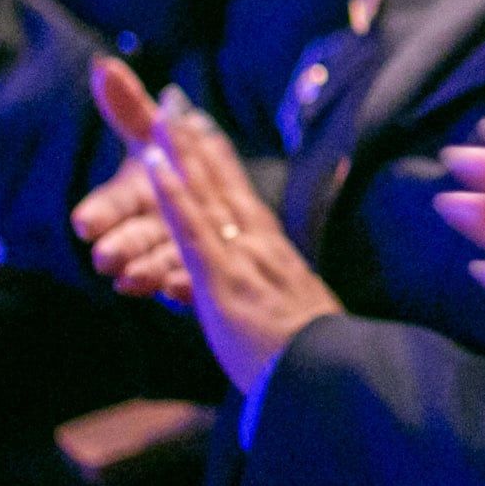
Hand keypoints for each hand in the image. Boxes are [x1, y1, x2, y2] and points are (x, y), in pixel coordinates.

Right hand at [74, 56, 191, 301]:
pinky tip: (178, 290)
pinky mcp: (194, 282)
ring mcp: (171, 257)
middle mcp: (150, 229)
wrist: (211, 216)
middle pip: (133, 238)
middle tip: (105, 257)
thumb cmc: (171, 173)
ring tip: (134, 279)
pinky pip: (189, 288)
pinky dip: (182, 289)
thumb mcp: (154, 141)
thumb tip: (104, 64)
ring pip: (158, 265)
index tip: (84, 222)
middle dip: (119, 246)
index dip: (98, 213)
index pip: (110, 206)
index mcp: (136, 198)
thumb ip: (130, 110)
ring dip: (145, 271)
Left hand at [139, 93, 342, 395]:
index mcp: (276, 259)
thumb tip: (294, 309)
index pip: (243, 202)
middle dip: (200, 143)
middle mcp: (260, 247)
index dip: (223, 166)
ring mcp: (242, 258)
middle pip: (224, 184)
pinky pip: (190, 227)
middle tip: (178, 102)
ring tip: (161, 114)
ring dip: (182, 151)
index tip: (208, 133)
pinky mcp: (222, 279)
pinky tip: (152, 163)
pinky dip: (172, 190)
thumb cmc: (316, 366)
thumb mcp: (302, 325)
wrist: (331, 383)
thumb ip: (286, 307)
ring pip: (207, 193)